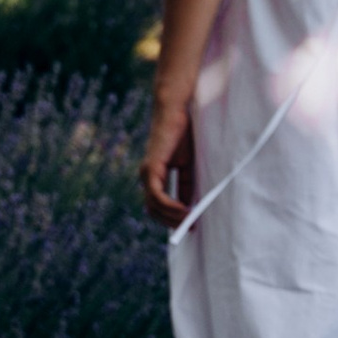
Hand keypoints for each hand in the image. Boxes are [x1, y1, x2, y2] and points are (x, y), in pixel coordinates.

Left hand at [142, 100, 196, 229]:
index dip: (171, 218)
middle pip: (153, 210)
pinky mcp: (151, 168)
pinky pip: (157, 196)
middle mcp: (146, 176)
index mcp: (153, 175)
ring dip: (173, 217)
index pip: (157, 205)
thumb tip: (189, 206)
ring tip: (191, 220)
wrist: (176, 110)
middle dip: (172, 222)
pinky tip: (185, 210)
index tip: (189, 225)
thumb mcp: (188, 165)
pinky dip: (171, 206)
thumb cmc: (183, 133)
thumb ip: (185, 184)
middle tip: (192, 227)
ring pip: (154, 206)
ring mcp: (146, 173)